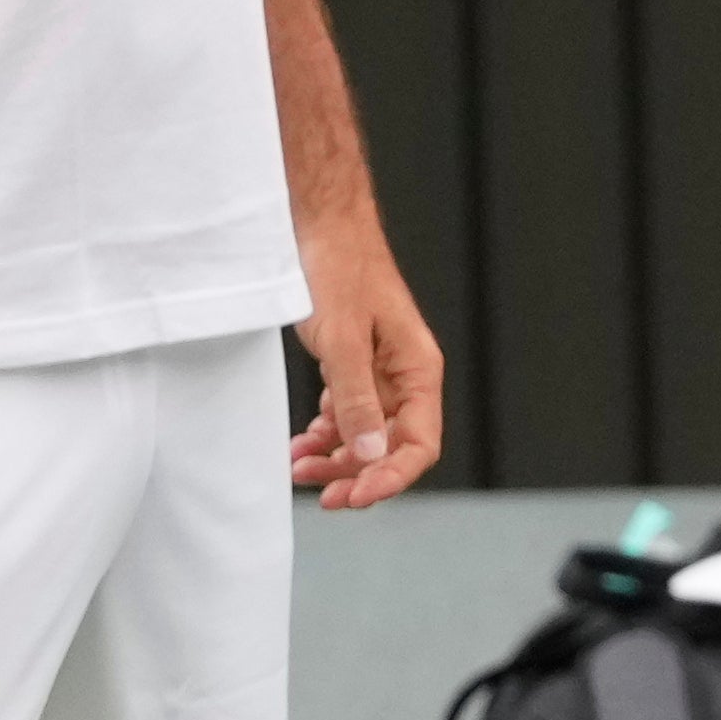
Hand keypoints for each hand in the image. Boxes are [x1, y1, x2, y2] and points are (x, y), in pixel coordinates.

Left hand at [283, 219, 446, 509]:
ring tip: (301, 469)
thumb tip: (371, 455)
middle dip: (358, 474)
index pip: (419, 445)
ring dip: (337, 458)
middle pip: (392, 447)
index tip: (354, 496)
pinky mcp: (354, 364)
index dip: (389, 478)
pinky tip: (303, 442)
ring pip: (367, 434)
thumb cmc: (338, 268)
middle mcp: (405, 376)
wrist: (317, 223)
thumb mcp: (343, 340)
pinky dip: (326, 432)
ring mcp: (379, 371)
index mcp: (418, 370)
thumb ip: (356, 400)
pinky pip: (347, 413)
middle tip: (323, 496)